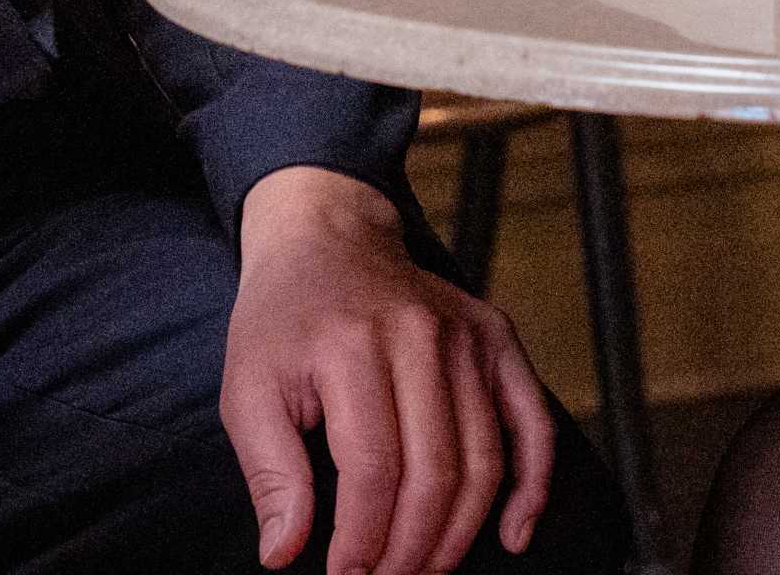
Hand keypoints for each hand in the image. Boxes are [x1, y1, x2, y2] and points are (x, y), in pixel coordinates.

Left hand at [224, 168, 555, 574]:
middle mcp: (419, 335)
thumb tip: (284, 554)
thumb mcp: (248, 390)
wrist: (329, 238)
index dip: (363, 539)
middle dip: (411, 549)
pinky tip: (513, 534)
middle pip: (434, 472)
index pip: (373, 468)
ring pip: (483, 459)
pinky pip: (531, 420)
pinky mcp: (496, 337)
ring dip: (458, 534)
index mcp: (352, 345)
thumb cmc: (283, 321)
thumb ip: (269, 474)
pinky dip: (532, 485)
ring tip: (423, 569)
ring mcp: (466, 334)